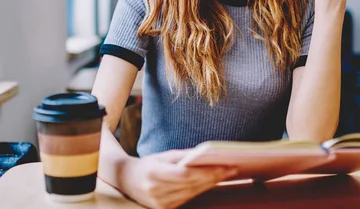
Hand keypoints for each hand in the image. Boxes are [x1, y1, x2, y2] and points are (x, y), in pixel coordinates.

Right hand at [120, 149, 237, 208]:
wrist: (126, 180)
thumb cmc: (147, 164)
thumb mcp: (162, 156)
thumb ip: (183, 156)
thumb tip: (207, 155)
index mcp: (154, 174)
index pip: (186, 174)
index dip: (207, 171)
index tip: (225, 165)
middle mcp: (157, 191)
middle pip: (192, 185)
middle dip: (214, 177)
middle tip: (233, 168)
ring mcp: (160, 204)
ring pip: (192, 193)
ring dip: (211, 184)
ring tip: (227, 173)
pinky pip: (188, 199)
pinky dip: (201, 190)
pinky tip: (212, 182)